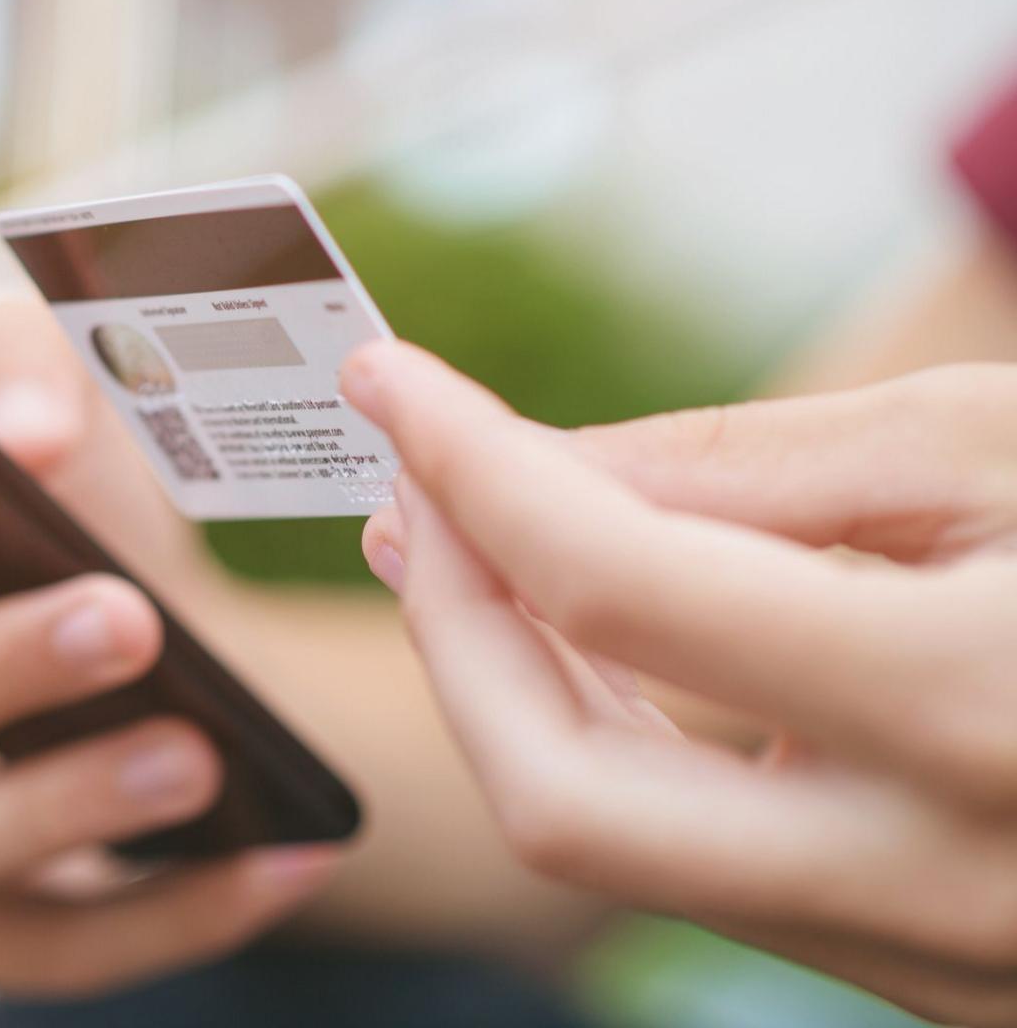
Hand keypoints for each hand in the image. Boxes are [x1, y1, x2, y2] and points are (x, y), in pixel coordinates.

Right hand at [0, 298, 337, 995]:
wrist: (145, 623)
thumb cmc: (57, 493)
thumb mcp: (43, 393)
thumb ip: (20, 362)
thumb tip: (24, 425)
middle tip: (120, 619)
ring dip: (59, 809)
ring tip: (200, 756)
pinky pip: (31, 945)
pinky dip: (161, 911)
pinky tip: (272, 858)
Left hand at [343, 341, 1016, 1025]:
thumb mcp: (997, 446)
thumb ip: (752, 465)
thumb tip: (530, 467)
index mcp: (973, 707)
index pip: (617, 587)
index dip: (471, 467)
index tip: (392, 381)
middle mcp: (938, 874)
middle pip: (560, 795)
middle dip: (449, 631)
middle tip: (413, 492)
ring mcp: (932, 959)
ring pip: (618, 850)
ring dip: (512, 690)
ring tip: (476, 545)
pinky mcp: (927, 983)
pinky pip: (707, 871)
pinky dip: (618, 746)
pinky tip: (604, 644)